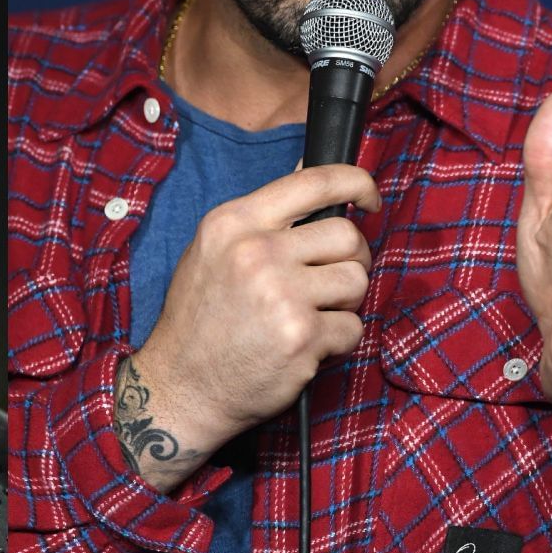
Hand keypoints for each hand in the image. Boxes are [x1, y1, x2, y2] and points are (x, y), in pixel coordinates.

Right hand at [117, 164, 379, 491]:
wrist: (181, 387)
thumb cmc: (200, 319)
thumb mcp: (214, 249)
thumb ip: (262, 216)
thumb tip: (311, 165)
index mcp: (235, 222)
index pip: (315, 181)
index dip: (356, 183)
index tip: (370, 199)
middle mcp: (258, 252)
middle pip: (347, 236)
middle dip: (351, 259)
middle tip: (332, 281)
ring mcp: (281, 295)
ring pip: (357, 281)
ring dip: (345, 302)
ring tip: (312, 316)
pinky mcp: (301, 337)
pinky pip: (352, 327)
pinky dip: (337, 340)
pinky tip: (306, 347)